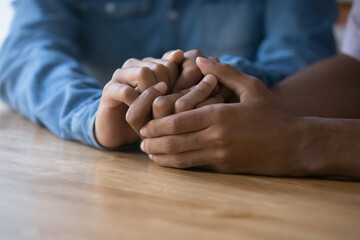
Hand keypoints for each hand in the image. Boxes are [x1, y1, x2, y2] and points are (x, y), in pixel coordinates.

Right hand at [94, 50, 182, 147]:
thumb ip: (173, 79)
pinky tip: (144, 117)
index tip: (177, 103)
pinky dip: (139, 104)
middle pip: (159, 67)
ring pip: (143, 73)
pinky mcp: (108, 90)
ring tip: (156, 112)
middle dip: (167, 91)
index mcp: (147, 64)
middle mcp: (132, 65)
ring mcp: (119, 76)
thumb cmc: (147, 116)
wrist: (119, 132)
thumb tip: (179, 53)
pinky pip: (127, 92)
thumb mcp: (164, 99)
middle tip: (167, 110)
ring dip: (154, 96)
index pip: (170, 64)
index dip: (177, 85)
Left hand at [140, 57, 305, 175]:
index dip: (157, 124)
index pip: (178, 121)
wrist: (293, 145)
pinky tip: (166, 162)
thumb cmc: (272, 114)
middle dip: (153, 142)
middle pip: (174, 141)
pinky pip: (194, 167)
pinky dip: (176, 166)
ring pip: (181, 158)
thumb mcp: (252, 88)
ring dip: (160, 156)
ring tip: (148, 152)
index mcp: (219, 115)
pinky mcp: (224, 167)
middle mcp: (216, 137)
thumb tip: (202, 60)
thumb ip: (225, 73)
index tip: (145, 125)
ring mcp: (219, 155)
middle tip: (140, 140)